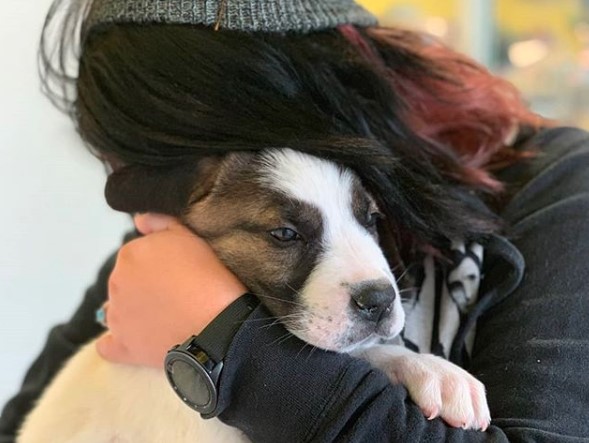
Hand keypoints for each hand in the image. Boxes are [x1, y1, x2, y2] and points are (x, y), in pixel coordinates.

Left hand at [96, 214, 245, 367]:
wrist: (217, 324)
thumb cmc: (208, 275)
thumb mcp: (190, 235)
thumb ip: (160, 222)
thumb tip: (138, 221)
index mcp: (130, 254)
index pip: (141, 254)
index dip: (162, 262)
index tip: (182, 270)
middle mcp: (116, 283)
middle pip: (129, 281)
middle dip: (147, 285)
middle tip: (178, 293)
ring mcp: (116, 317)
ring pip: (119, 309)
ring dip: (135, 310)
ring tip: (166, 317)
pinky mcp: (123, 347)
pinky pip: (107, 346)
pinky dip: (116, 343)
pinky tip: (132, 340)